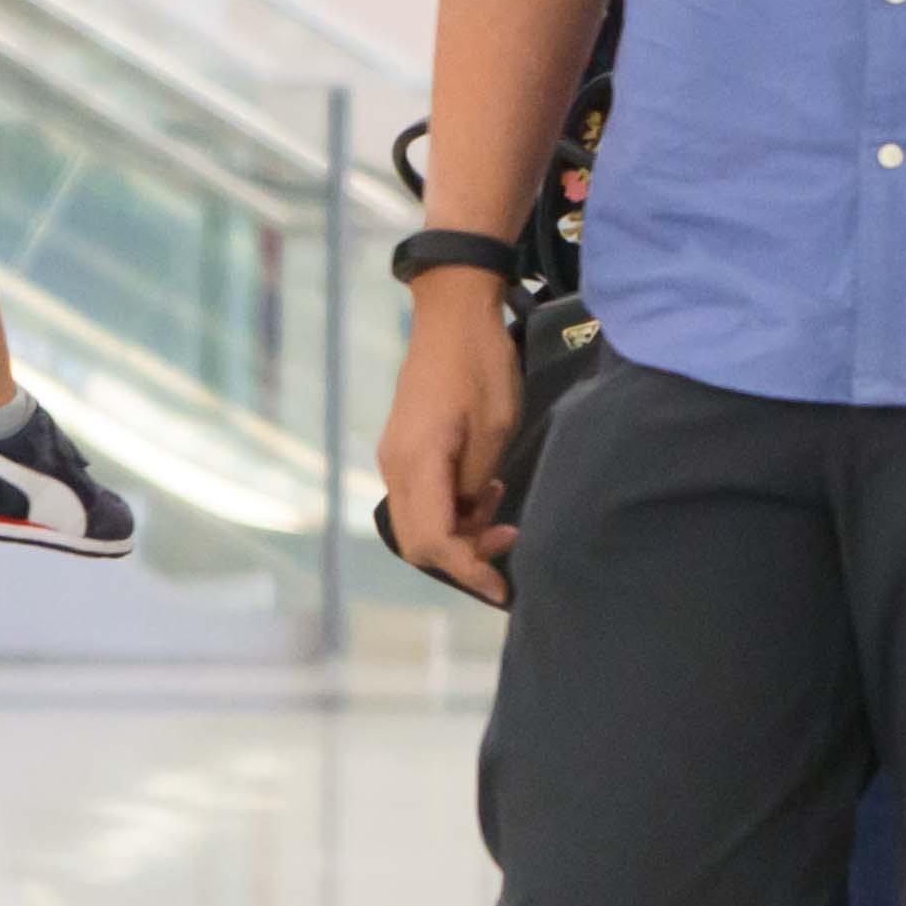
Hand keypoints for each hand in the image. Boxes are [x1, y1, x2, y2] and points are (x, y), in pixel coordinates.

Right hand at [379, 275, 533, 598]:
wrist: (453, 316)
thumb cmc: (481, 366)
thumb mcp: (496, 429)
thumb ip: (477, 483)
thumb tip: (469, 516)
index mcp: (418, 463)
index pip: (435, 541)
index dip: (469, 570)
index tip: (502, 588)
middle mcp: (395, 465)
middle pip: (419, 542)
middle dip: (464, 555)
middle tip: (510, 538)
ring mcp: (395, 457)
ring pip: (419, 522)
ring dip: (459, 530)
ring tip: (501, 507)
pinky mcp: (403, 449)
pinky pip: (423, 497)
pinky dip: (452, 508)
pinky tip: (484, 490)